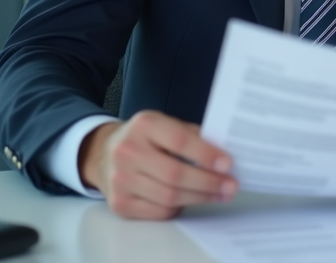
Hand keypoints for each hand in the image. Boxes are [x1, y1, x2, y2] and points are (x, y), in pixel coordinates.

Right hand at [79, 110, 237, 219]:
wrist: (105, 153)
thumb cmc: (144, 138)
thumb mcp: (165, 124)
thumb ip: (192, 136)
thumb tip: (223, 155)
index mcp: (144, 125)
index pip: (179, 141)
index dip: (206, 154)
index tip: (228, 164)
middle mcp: (127, 151)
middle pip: (175, 174)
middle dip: (208, 182)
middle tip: (230, 186)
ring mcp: (121, 179)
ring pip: (168, 196)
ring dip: (199, 197)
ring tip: (219, 195)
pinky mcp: (120, 203)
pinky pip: (158, 211)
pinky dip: (179, 207)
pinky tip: (192, 199)